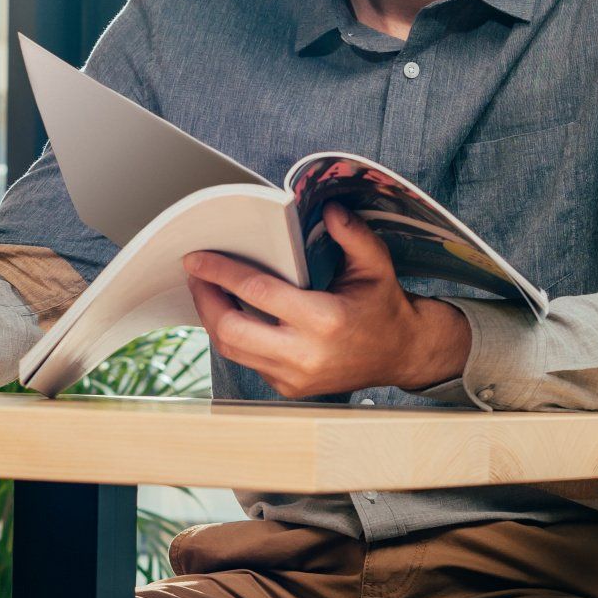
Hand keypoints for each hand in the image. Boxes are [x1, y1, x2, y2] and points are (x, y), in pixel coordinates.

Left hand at [185, 205, 472, 400]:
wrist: (401, 354)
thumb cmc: (384, 306)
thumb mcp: (376, 264)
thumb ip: (353, 234)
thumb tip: (329, 209)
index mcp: (324, 320)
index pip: (256, 293)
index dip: (220, 273)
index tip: (196, 259)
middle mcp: (305, 355)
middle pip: (230, 331)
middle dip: (205, 300)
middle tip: (195, 275)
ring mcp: (295, 377)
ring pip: (232, 351)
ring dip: (213, 319)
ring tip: (207, 292)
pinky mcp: (289, 388)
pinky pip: (248, 361)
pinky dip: (235, 336)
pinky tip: (233, 313)